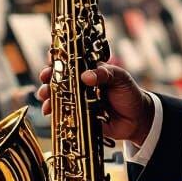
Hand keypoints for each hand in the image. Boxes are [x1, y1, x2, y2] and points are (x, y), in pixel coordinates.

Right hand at [36, 62, 153, 145]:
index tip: (51, 62)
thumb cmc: (129, 93)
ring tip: (45, 98)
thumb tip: (86, 76)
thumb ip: (105, 74)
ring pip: (57, 96)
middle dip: (48, 79)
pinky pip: (63, 113)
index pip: (70, 62)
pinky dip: (54, 113)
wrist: (137, 120)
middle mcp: (81, 85)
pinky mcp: (78, 116)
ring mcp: (78, 100)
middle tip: (44, 80)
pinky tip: (49, 113)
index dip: (58, 60)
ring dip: (48, 96)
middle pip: (59, 79)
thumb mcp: (120, 78)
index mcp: (90, 71)